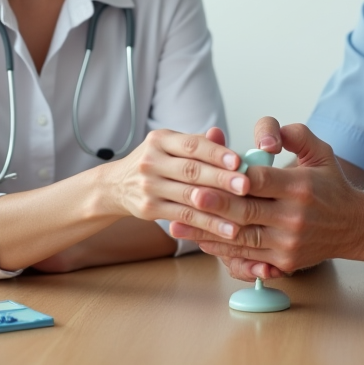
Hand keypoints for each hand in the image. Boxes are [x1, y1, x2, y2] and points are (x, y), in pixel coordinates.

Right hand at [102, 127, 248, 240]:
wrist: (116, 185)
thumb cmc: (156, 162)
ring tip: (242, 214)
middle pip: (191, 170)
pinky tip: (227, 230)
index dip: (215, 153)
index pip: (191, 145)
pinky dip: (207, 224)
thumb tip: (220, 134)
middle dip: (221, 179)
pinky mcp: (149, 209)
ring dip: (217, 207)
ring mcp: (149, 186)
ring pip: (188, 197)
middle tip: (246, 186)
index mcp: (161, 139)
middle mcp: (152, 161)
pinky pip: (183, 217)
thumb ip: (198, 142)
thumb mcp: (171, 146)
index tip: (238, 161)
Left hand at [170, 118, 363, 281]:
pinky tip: (199, 240)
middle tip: (188, 196)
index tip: (210, 174)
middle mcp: (293, 217)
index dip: (235, 179)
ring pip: (241, 237)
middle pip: (247, 211)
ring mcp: (287, 242)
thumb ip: (296, 134)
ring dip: (207, 231)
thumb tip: (271, 132)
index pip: (262, 181)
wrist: (354, 227)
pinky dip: (220, 249)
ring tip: (178, 224)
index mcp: (300, 187)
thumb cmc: (331, 186)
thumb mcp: (321, 152)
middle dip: (215, 205)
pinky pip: (246, 255)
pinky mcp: (283, 261)